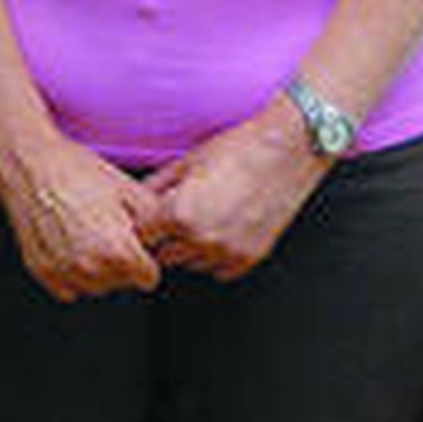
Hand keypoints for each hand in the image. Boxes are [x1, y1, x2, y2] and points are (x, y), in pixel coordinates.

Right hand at [0, 130, 162, 302]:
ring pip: (95, 286)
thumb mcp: (128, 188)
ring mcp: (62, 272)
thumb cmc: (77, 169)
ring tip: (83, 231)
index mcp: (118, 252)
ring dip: (95, 268)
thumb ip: (156, 222)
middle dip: (119, 261)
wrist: (28, 159)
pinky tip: (65, 240)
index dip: (143, 255)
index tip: (130, 237)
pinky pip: (67, 287)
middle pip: (121, 282)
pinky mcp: (40, 271)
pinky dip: (69, 270)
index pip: (148, 277)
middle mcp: (90, 269)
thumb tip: (168, 240)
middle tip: (103, 226)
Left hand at [141, 96, 328, 280]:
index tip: (147, 215)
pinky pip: (218, 270)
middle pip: (164, 254)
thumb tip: (136, 197)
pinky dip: (213, 256)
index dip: (143, 223)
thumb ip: (157, 185)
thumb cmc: (237, 151)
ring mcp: (228, 252)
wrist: (286, 153)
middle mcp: (203, 239)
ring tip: (198, 219)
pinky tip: (217, 230)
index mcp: (181, 214)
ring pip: (190, 264)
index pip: (143, 236)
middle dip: (163, 237)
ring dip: (187, 248)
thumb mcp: (187, 162)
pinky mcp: (250, 258)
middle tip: (171, 216)